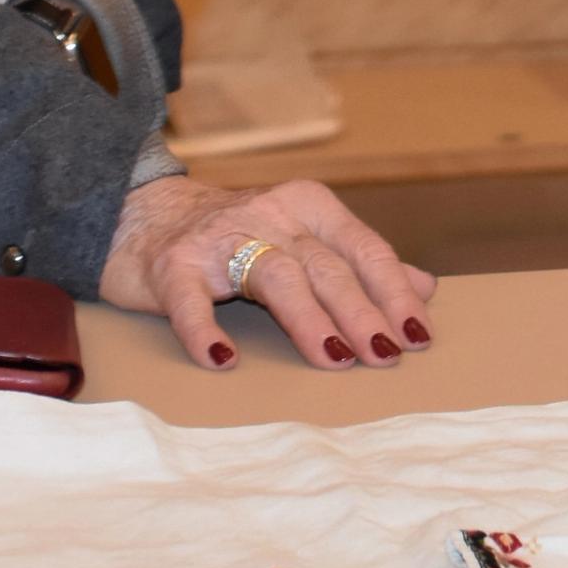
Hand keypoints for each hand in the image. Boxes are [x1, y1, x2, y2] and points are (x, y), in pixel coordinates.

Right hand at [99, 174, 437, 371]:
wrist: (142, 215)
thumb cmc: (238, 236)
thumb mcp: (304, 236)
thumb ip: (361, 263)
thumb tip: (424, 288)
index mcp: (309, 206)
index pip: (364, 249)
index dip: (393, 292)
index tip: (418, 335)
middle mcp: (270, 215)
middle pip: (326, 266)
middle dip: (361, 312)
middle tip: (385, 354)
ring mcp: (219, 239)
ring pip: (275, 276)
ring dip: (308, 321)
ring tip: (334, 360)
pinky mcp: (172, 267)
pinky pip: (191, 301)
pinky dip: (206, 331)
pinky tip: (224, 360)